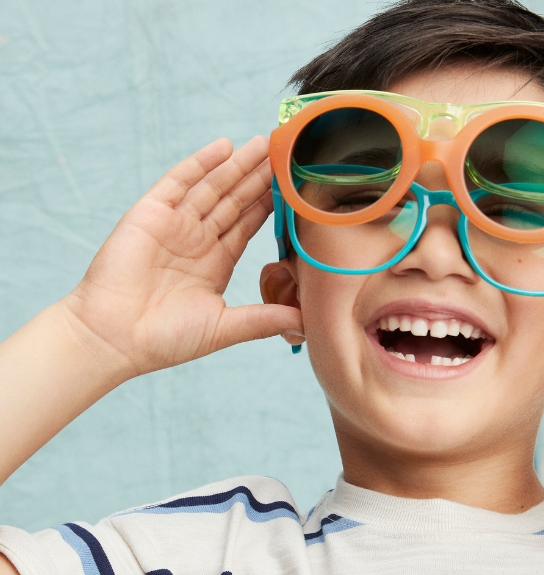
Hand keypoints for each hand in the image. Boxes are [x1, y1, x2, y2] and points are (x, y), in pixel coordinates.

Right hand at [62, 137, 302, 378]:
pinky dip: (200, 163)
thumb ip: (263, 319)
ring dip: (237, 165)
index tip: (295, 188)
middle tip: (284, 154)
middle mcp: (197, 240)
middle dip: (258, 178)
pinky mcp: (151, 214)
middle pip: (235, 201)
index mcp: (216, 263)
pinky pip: (179, 182)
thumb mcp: (224, 328)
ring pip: (213, 186)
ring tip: (264, 144)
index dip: (270, 206)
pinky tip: (224, 147)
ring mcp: (174, 225)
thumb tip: (304, 320)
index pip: (248, 226)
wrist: (116, 339)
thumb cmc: (166, 340)